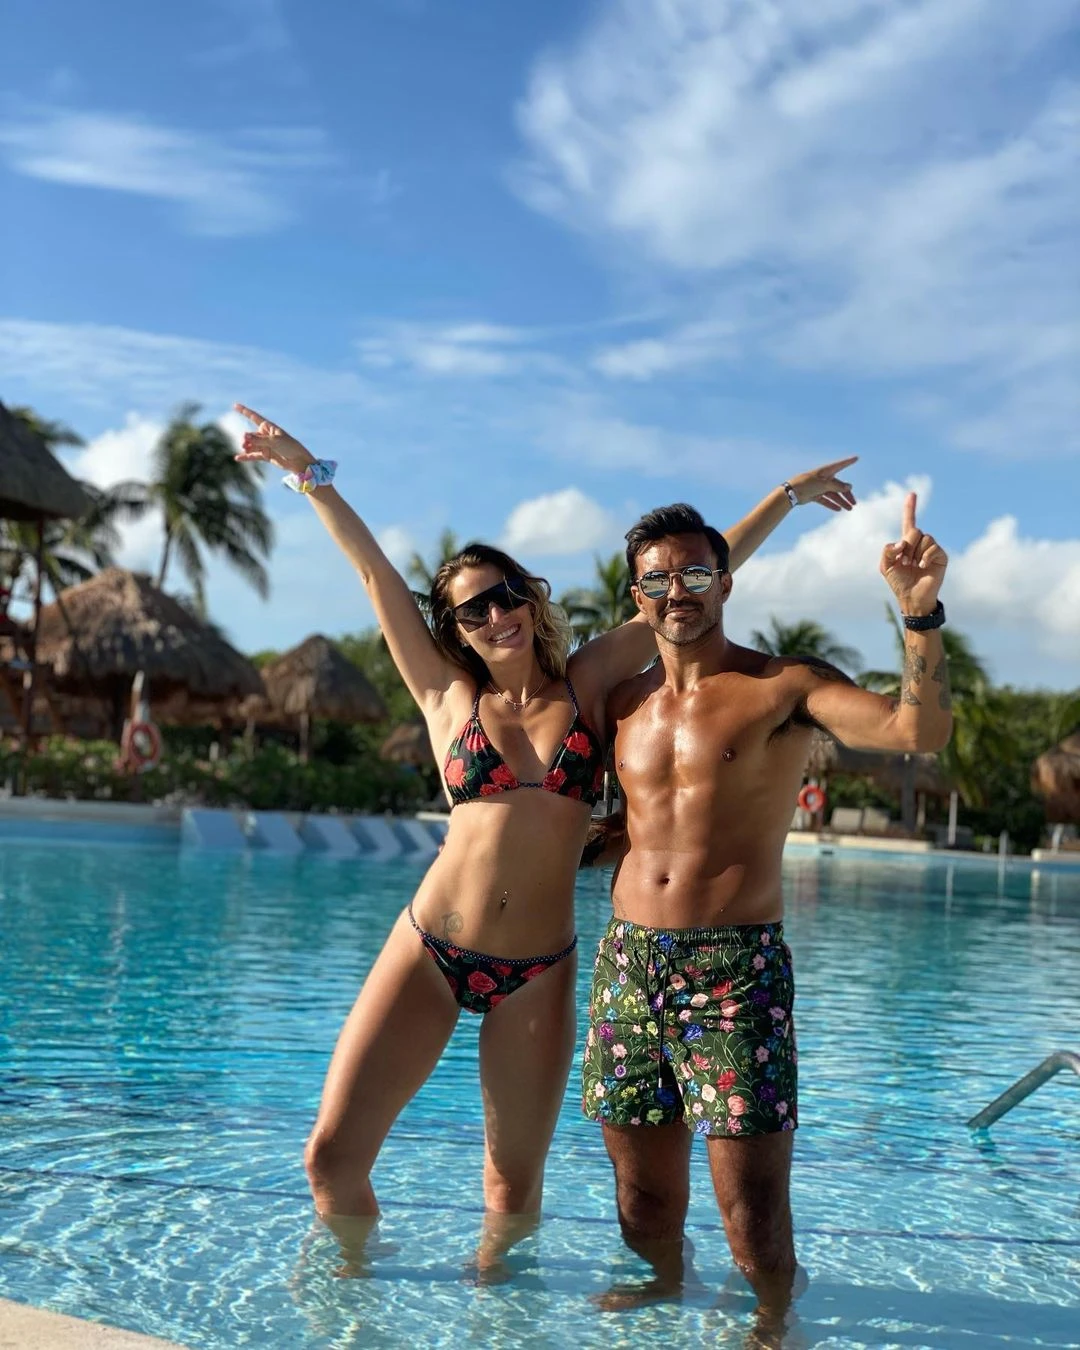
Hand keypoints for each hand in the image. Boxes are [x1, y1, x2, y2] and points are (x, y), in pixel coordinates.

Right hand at [234, 404, 315, 473]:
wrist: (299, 461)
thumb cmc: (290, 447)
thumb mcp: (274, 441)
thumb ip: (258, 440)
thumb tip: (244, 436)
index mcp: (269, 427)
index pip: (254, 417)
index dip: (245, 411)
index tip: (235, 405)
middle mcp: (266, 435)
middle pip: (251, 435)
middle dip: (247, 439)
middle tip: (245, 444)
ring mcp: (265, 446)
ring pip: (251, 445)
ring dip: (246, 447)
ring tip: (244, 449)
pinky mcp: (266, 455)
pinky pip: (253, 455)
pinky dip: (246, 457)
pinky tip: (237, 458)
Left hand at [787, 456, 857, 511]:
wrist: (791, 493)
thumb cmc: (807, 484)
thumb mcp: (824, 485)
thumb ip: (838, 486)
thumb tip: (849, 487)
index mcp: (826, 471)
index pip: (840, 465)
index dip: (848, 462)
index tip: (856, 458)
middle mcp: (824, 478)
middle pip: (839, 486)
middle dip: (847, 494)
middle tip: (854, 503)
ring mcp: (819, 487)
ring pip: (833, 495)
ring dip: (841, 501)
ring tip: (849, 509)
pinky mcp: (814, 495)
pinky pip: (825, 500)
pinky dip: (831, 504)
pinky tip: (838, 509)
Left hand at [880, 492, 946, 613]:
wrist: (912, 597)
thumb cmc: (898, 582)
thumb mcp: (885, 566)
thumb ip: (887, 550)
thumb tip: (901, 542)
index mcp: (907, 543)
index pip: (909, 522)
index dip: (910, 508)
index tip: (912, 494)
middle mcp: (920, 543)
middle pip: (914, 530)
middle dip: (907, 545)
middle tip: (905, 562)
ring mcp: (931, 548)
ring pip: (924, 538)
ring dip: (915, 553)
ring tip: (914, 566)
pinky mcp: (941, 556)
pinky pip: (933, 547)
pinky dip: (925, 557)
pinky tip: (922, 566)